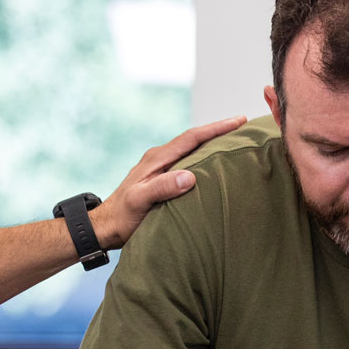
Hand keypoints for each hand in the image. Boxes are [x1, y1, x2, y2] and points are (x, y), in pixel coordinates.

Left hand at [92, 114, 246, 248]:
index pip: (192, 138)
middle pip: (194, 139)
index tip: (239, 121)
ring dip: (212, 143)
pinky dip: (204, 158)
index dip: (216, 128)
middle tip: (244, 126)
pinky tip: (213, 165)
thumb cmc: (122, 217)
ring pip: (192, 150)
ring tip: (235, 141)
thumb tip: (190, 177)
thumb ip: (162, 187)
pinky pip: (188, 162)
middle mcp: (159, 158)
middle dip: (219, 131)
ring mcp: (160, 167)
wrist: (105, 227)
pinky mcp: (161, 178)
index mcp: (157, 158)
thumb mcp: (140, 201)